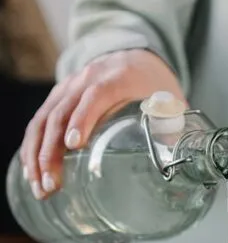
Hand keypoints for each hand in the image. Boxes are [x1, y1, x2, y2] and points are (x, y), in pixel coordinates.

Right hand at [20, 49, 185, 198]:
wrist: (136, 56)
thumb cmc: (154, 84)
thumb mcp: (170, 101)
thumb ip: (174, 128)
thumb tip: (182, 163)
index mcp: (118, 76)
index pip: (96, 95)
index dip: (83, 118)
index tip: (75, 145)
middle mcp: (87, 78)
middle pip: (61, 112)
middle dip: (52, 151)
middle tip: (52, 183)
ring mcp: (69, 86)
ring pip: (44, 119)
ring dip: (37, 154)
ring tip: (40, 187)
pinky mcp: (59, 97)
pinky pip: (39, 121)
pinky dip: (32, 146)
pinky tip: (31, 171)